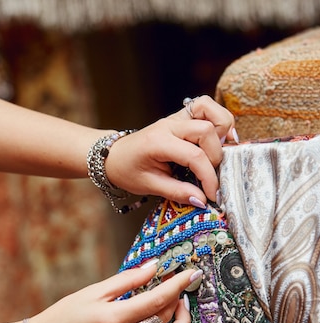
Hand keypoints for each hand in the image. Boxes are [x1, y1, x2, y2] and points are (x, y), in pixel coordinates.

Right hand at [27, 262, 193, 322]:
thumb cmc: (65, 315)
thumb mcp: (93, 291)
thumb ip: (127, 279)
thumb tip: (154, 267)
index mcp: (113, 319)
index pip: (157, 300)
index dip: (177, 285)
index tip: (190, 273)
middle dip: (180, 304)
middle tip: (179, 290)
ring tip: (179, 312)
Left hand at [105, 95, 235, 205]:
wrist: (115, 156)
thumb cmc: (128, 171)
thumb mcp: (150, 186)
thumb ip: (177, 192)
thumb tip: (202, 201)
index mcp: (158, 142)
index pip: (194, 155)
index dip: (208, 177)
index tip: (212, 195)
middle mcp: (169, 125)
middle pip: (207, 130)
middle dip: (215, 157)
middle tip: (210, 177)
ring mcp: (176, 117)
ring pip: (211, 111)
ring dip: (222, 132)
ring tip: (217, 155)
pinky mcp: (182, 116)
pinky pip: (206, 107)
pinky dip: (218, 120)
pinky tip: (218, 139)